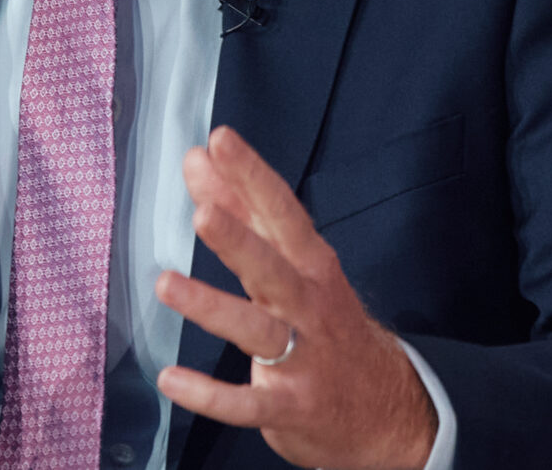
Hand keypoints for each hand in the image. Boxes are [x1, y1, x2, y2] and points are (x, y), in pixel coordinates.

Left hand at [154, 127, 436, 469]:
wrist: (385, 409)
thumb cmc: (324, 321)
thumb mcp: (294, 264)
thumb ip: (242, 211)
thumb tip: (199, 158)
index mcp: (311, 265)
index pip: (282, 212)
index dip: (252, 176)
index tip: (220, 141)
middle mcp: (308, 306)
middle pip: (273, 268)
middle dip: (239, 240)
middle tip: (203, 214)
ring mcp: (302, 358)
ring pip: (255, 330)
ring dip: (212, 307)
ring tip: (166, 284)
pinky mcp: (288, 406)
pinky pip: (244, 403)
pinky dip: (208, 394)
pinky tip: (170, 379)